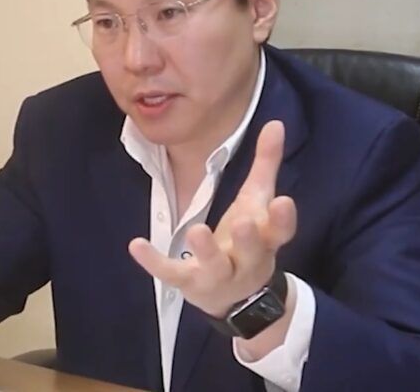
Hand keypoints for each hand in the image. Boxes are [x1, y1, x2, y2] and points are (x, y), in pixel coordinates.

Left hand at [128, 120, 296, 317]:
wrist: (237, 296)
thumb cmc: (249, 238)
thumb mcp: (258, 200)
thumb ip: (266, 163)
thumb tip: (276, 123)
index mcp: (266, 238)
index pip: (280, 231)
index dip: (283, 220)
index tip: (284, 201)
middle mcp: (247, 260)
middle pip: (252, 251)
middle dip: (248, 239)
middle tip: (242, 222)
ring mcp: (218, 274)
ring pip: (215, 266)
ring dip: (206, 250)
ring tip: (196, 231)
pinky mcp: (190, 283)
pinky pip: (171, 273)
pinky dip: (154, 261)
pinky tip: (136, 245)